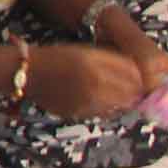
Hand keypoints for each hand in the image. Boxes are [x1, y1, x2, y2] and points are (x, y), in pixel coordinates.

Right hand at [24, 41, 145, 119]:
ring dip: (121, 99)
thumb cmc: (57, 57)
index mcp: (97, 66)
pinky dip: (107, 107)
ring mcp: (88, 103)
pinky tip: (97, 99)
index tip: (136, 74)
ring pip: (120, 106)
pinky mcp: (81, 114)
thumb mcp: (86, 52)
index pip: (134, 75)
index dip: (139, 75)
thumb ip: (114, 62)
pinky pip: (104, 113)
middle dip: (133, 89)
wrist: (28, 74)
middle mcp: (95, 86)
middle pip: (131, 93)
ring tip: (112, 91)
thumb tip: (139, 76)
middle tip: (129, 85)